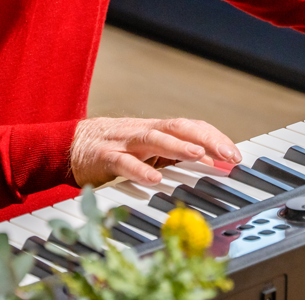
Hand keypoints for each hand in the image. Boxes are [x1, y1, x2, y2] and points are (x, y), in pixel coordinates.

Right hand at [70, 117, 241, 187]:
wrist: (70, 144)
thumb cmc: (113, 148)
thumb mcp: (147, 149)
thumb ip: (175, 153)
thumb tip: (211, 161)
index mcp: (156, 129)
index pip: (191, 126)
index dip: (214, 137)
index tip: (235, 154)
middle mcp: (143, 131)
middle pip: (178, 127)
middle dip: (206, 139)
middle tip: (228, 155)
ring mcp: (124, 141)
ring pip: (153, 138)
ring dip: (178, 146)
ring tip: (198, 154)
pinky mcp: (104, 156)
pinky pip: (123, 161)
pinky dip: (140, 169)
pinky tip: (154, 178)